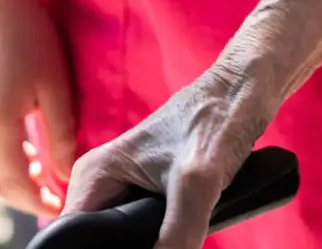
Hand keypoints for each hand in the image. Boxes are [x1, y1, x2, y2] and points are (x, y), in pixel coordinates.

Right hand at [0, 0, 77, 216]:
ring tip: (38, 171)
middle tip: (50, 196)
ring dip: (6, 174)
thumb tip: (66, 172)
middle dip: (20, 194)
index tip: (61, 208)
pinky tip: (18, 141)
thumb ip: (60, 133)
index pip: (14, 183)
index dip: (37, 201)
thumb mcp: (56, 85)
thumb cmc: (31, 33)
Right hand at [63, 59, 275, 248]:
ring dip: (150, 242)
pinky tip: (183, 235)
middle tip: (168, 240)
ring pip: (126, 235)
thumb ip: (176, 234)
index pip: (73, 235)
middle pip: (100, 238)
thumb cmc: (219, 119)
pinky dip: (165, 237)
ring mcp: (127, 186)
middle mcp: (103, 182)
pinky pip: (148, 228)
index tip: (140, 246)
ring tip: (178, 236)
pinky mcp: (152, 190)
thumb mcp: (197, 182)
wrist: (248, 89)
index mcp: (94, 175)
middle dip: (126, 245)